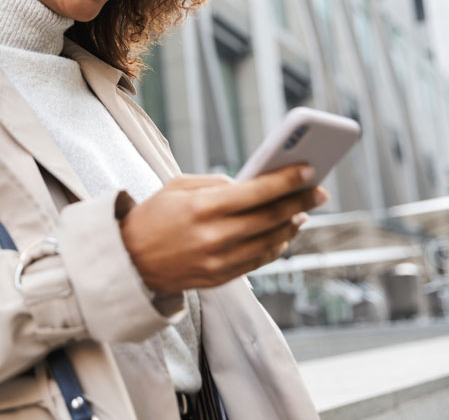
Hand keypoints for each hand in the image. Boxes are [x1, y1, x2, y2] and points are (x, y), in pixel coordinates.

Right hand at [119, 165, 327, 292]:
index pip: (255, 192)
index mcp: (201, 207)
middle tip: (319, 190)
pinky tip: (284, 232)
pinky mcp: (220, 277)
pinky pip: (259, 260)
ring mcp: (218, 260)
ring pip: (270, 241)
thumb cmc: (152, 217)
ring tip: (304, 210)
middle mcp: (213, 236)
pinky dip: (277, 245)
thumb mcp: (176, 187)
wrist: (129, 261)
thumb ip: (214, 183)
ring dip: (293, 225)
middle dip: (300, 201)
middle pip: (270, 217)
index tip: (308, 170)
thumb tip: (250, 184)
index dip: (286, 181)